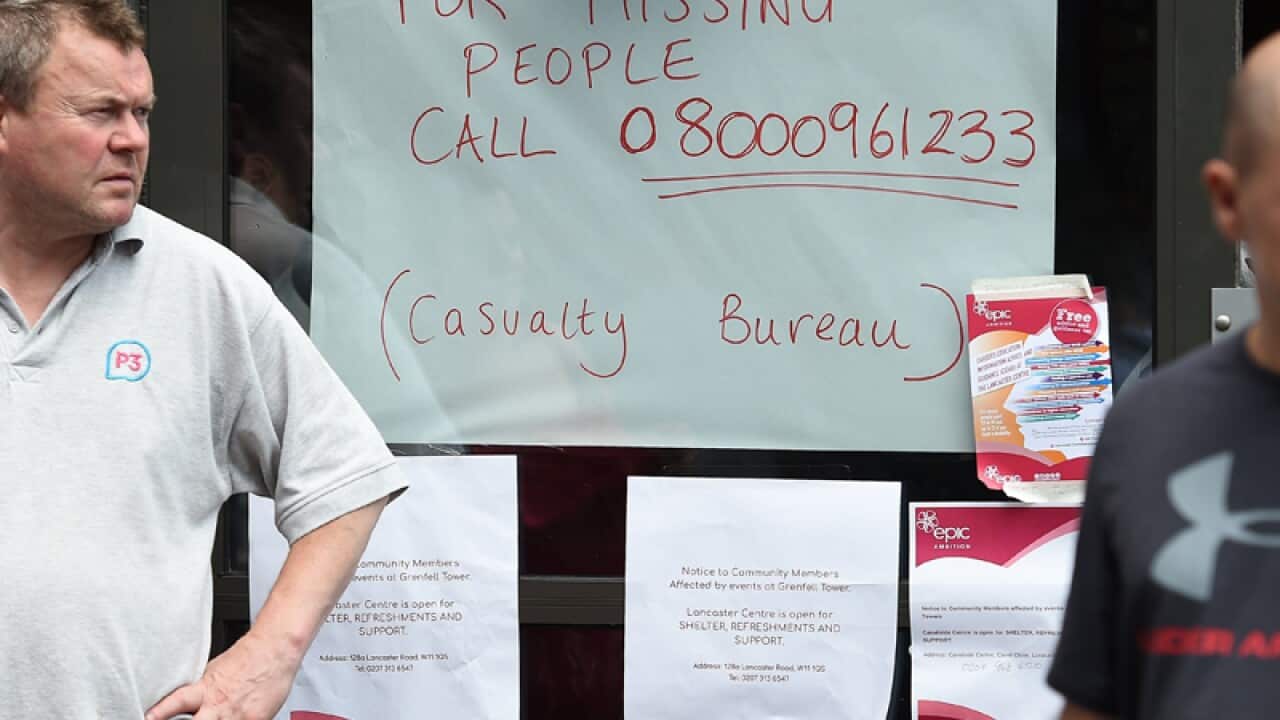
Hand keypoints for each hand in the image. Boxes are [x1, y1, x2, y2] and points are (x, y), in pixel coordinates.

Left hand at [145, 629, 302, 719]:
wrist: (274, 649)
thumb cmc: (247, 658)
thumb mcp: (215, 671)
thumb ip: (201, 690)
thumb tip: (188, 702)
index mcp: (205, 689)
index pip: (176, 702)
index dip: (161, 712)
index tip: (148, 717)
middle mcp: (218, 704)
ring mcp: (236, 715)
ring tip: (218, 718)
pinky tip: (240, 718)